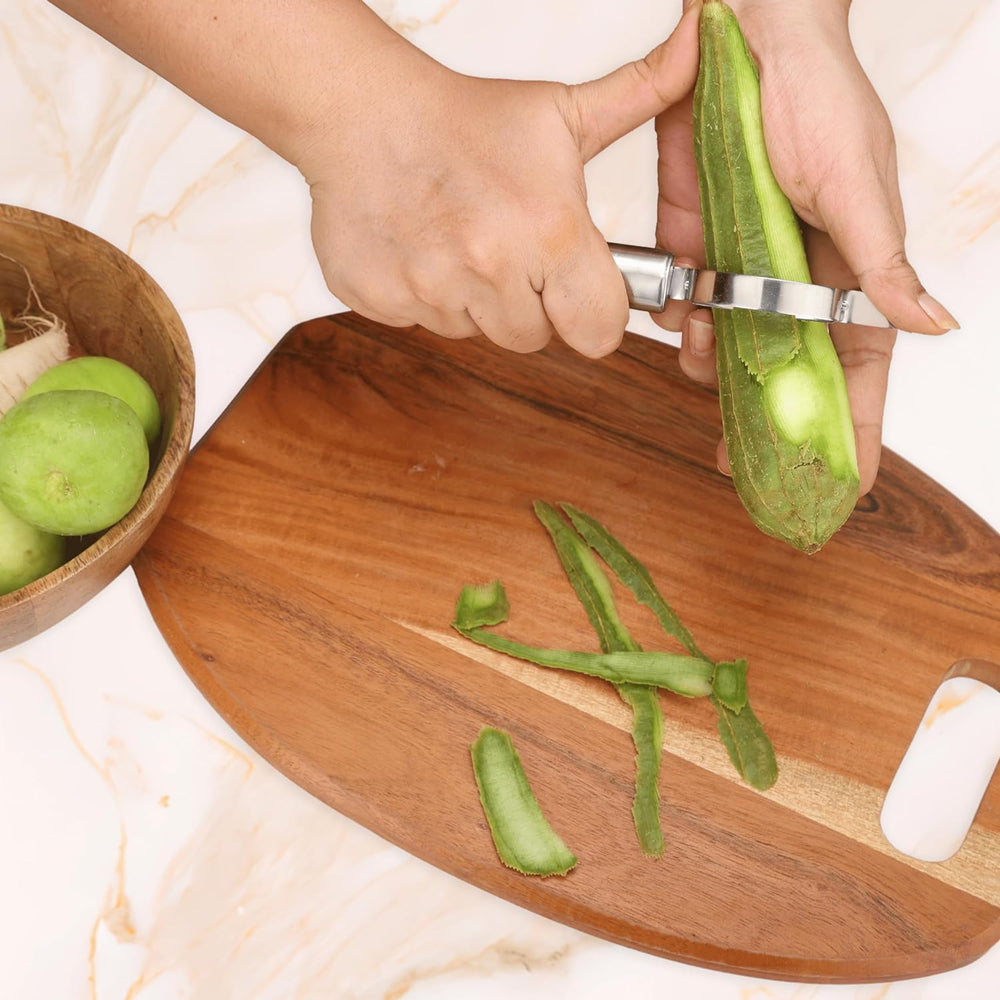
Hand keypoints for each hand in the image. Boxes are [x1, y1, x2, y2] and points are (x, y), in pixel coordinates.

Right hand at [298, 4, 700, 357]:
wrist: (363, 110)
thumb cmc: (467, 118)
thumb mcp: (563, 114)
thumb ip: (641, 95)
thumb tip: (705, 41)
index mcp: (551, 233)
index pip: (599, 333)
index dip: (593, 315)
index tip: (577, 291)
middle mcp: (491, 270)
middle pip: (534, 338)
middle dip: (530, 304)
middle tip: (509, 249)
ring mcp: (430, 289)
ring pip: (477, 332)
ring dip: (476, 301)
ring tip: (462, 241)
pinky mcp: (381, 299)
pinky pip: (422, 324)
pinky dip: (425, 297)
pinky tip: (423, 247)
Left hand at [653, 0, 957, 493]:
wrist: (743, 37)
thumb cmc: (818, 98)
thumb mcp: (858, 188)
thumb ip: (884, 268)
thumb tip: (935, 327)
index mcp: (850, 270)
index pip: (857, 366)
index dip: (852, 425)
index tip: (844, 484)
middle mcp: (794, 276)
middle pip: (783, 371)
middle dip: (764, 419)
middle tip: (741, 463)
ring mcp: (742, 263)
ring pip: (726, 345)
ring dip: (711, 364)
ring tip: (700, 354)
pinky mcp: (694, 243)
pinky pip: (681, 304)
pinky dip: (676, 321)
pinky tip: (676, 316)